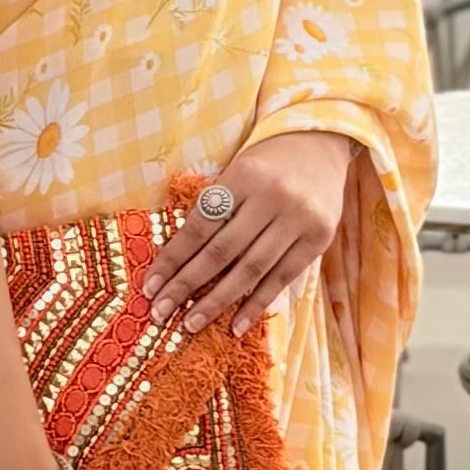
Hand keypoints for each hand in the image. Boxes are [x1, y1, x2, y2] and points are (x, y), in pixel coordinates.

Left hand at [141, 131, 355, 335]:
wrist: (320, 143)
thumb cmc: (265, 163)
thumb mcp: (236, 173)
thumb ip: (213, 209)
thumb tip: (176, 262)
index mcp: (243, 177)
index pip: (200, 226)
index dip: (173, 259)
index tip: (150, 287)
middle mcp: (272, 198)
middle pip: (222, 252)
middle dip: (187, 285)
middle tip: (162, 312)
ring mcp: (299, 220)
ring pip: (251, 269)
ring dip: (217, 301)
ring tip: (191, 324)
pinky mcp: (319, 239)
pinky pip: (282, 278)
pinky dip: (256, 304)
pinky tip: (235, 325)